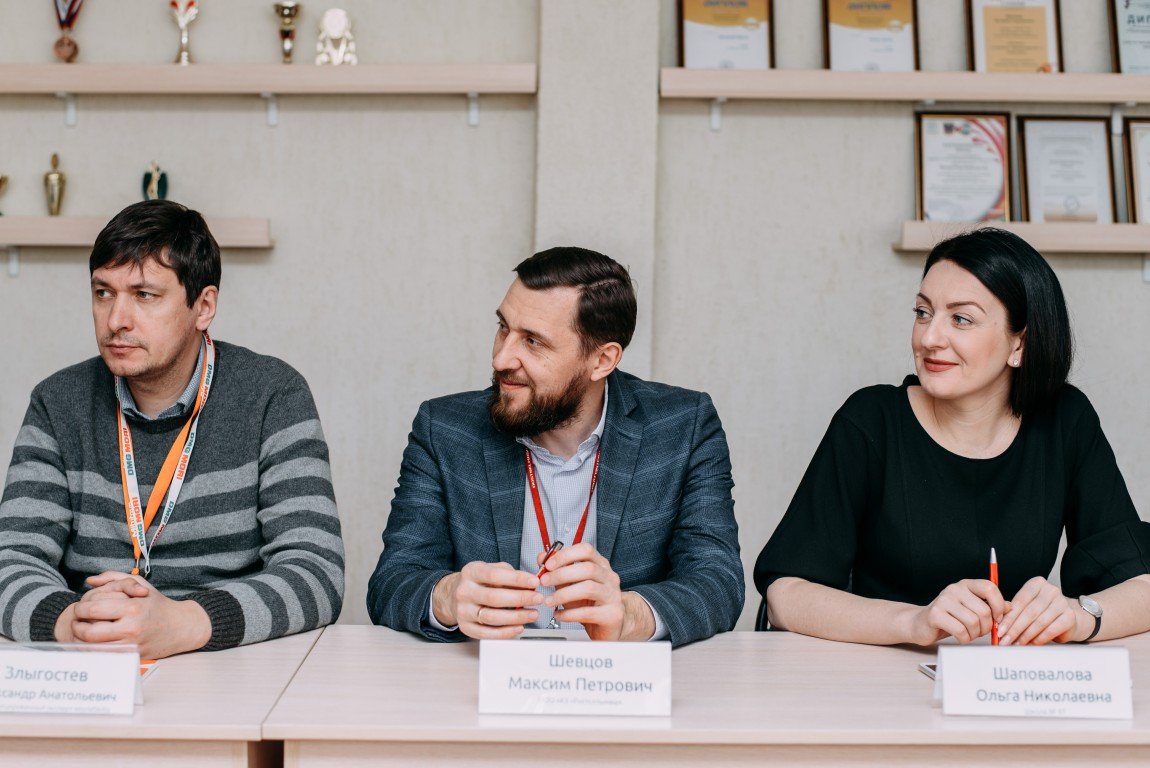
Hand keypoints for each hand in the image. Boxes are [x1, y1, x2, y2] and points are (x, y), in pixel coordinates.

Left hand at [68, 572, 211, 658]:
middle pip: (89, 632)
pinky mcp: (132, 656)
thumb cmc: (158, 605)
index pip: (93, 610)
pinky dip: (93, 651)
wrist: (181, 627)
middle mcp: (131, 627)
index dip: (79, 608)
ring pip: (93, 648)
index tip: (79, 608)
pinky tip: (91, 643)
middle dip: (76, 626)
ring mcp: (132, 644)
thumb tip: (89, 581)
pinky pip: (104, 656)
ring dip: (81, 641)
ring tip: (81, 632)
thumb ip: (114, 578)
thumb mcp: (140, 585)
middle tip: (76, 621)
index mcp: (132, 607)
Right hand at [433, 562, 541, 639]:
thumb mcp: (491, 569)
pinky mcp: (466, 628)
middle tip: (538, 599)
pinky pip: (487, 634)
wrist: (453, 596)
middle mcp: (464, 592)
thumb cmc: (479, 582)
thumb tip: (531, 585)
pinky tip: (519, 627)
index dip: (517, 579)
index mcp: (471, 572)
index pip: (495, 576)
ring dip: (516, 617)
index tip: (534, 582)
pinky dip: (506, 632)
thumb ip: (509, 574)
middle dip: (520, 599)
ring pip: (492, 617)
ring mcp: (463, 611)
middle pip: (494, 598)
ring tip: (533, 614)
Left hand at [538, 543, 653, 640]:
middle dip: (561, 574)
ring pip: (588, 589)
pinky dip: (569, 614)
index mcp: (601, 565)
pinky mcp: (612, 615)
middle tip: (544, 582)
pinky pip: (588, 612)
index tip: (548, 564)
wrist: (609, 625)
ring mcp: (613, 596)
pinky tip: (559, 615)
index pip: (586, 550)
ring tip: (549, 601)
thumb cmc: (589, 603)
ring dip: (563, 594)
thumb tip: (542, 557)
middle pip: (587, 568)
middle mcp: (609, 578)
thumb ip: (558, 570)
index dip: (566, 555)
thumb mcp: (571, 584)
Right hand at [907, 579, 1005, 645]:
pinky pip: (961, 630)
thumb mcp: (971, 609)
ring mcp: (943, 600)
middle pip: (984, 611)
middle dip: (986, 627)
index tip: (997, 618)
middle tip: (979, 631)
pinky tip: (960, 637)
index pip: (989, 587)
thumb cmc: (950, 618)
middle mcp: (955, 589)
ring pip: (973, 622)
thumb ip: (991, 607)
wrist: (920, 624)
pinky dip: (964, 639)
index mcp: (966, 585)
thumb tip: (1010, 607)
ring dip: (974, 635)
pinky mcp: (935, 614)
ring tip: (968, 634)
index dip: (998, 605)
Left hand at [998, 576, 1084, 645]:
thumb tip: (999, 625)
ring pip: (1039, 622)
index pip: (1019, 601)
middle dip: (1015, 629)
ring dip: (1025, 636)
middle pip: (1029, 612)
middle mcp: (1051, 590)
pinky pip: (1050, 629)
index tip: (999, 630)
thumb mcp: (1027, 607)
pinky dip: (1039, 638)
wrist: (1068, 619)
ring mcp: (1062, 602)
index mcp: (1037, 584)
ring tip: (1016, 644)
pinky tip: (1031, 644)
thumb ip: (1014, 612)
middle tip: (1005, 640)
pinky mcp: (1070, 616)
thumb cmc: (1043, 612)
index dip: (1008, 618)